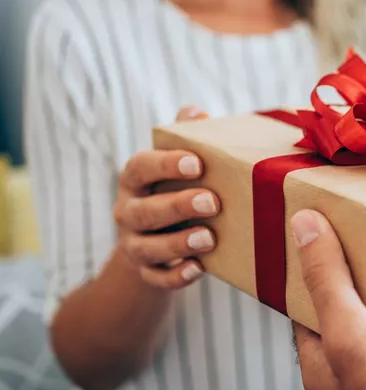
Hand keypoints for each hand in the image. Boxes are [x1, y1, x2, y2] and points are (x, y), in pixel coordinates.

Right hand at [113, 105, 218, 288]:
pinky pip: (156, 278)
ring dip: (178, 243)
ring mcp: (134, 244)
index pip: (140, 167)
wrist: (156, 237)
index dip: (165, 164)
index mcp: (135, 179)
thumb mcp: (178, 162)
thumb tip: (196, 111)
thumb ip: (185, 136)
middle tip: (213, 201)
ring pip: (147, 248)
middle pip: (144, 210)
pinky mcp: (146, 272)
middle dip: (178, 206)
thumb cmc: (174, 187)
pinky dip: (176, 277)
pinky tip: (199, 269)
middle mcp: (127, 211)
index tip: (196, 162)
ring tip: (209, 238)